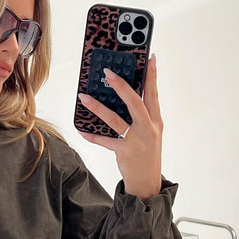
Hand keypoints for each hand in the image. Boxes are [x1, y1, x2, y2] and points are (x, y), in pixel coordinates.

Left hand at [78, 54, 162, 201]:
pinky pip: (106, 141)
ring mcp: (137, 141)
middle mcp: (148, 129)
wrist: (148, 182)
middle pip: (135, 102)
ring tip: (84, 97)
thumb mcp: (151, 132)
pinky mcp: (124, 153)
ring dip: (98, 107)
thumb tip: (125, 95)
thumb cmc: (147, 154)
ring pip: (115, 120)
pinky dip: (93, 136)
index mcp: (156, 121)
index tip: (150, 57)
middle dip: (121, 86)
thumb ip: (142, 115)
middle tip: (108, 72)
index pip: (153, 93)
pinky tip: (82, 130)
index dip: (152, 75)